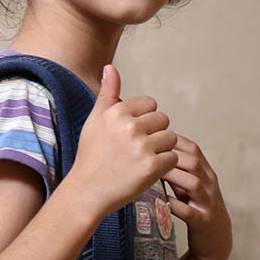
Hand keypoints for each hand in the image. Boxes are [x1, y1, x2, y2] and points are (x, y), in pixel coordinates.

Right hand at [70, 64, 178, 215]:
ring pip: (170, 139)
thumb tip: (110, 67)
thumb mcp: (94, 121)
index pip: (150, 104)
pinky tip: (146, 172)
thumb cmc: (90, 156)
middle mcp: (130, 126)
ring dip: (161, 150)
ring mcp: (142, 147)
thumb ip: (107, 94)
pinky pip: (172, 158)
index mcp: (117, 112)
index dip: (144, 120)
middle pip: (163, 120)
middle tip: (137, 150)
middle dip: (155, 134)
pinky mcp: (151, 167)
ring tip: (142, 160)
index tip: (131, 135)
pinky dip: (164, 166)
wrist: (86, 192)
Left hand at [166, 136, 231, 259]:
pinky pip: (189, 212)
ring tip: (154, 174)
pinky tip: (162, 201)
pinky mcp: (203, 222)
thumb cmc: (198, 207)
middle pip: (194, 162)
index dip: (174, 140)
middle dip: (171, 156)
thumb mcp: (190, 186)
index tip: (154, 138)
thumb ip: (177, 170)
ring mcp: (207, 203)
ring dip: (174, 177)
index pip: (193, 149)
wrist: (216, 239)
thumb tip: (154, 151)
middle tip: (148, 155)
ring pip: (194, 184)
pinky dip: (175, 205)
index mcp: (206, 173)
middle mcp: (209, 185)